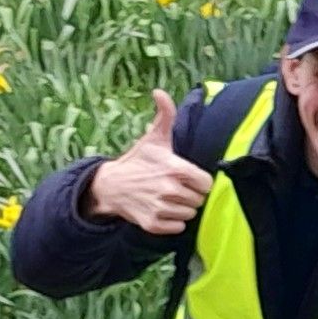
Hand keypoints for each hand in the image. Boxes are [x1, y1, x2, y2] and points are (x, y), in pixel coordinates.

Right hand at [85, 92, 213, 235]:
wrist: (110, 186)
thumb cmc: (138, 161)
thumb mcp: (154, 138)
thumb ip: (165, 114)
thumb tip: (159, 91)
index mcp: (174, 168)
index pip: (206, 183)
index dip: (200, 180)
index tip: (189, 177)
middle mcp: (169, 190)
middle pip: (199, 199)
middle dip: (191, 193)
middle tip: (176, 186)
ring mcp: (160, 208)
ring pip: (190, 213)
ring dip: (183, 207)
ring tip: (168, 197)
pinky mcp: (152, 224)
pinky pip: (178, 227)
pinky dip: (173, 221)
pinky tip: (163, 209)